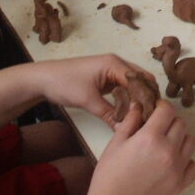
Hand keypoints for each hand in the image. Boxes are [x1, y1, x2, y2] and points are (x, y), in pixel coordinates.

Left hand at [36, 55, 155, 126]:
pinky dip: (130, 97)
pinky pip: (124, 87)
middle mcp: (116, 64)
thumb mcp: (88, 100)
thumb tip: (125, 130)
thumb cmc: (64, 83)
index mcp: (114, 64)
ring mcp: (112, 70)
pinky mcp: (106, 78)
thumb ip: (109, 114)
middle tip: (151, 116)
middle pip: (141, 79)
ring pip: (133, 83)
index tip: (152, 115)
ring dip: (138, 97)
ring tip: (144, 116)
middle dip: (147, 96)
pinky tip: (131, 111)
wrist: (43, 78)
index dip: (147, 97)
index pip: (140, 80)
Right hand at [83, 100, 194, 194]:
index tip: (155, 111)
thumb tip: (139, 105)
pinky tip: (173, 162)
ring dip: (180, 139)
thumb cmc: (109, 176)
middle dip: (169, 122)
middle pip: (181, 123)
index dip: (161, 107)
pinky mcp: (181, 185)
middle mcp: (168, 150)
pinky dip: (187, 161)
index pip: (168, 109)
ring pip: (190, 142)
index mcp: (150, 137)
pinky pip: (194, 165)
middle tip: (157, 129)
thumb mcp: (115, 143)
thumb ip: (130, 121)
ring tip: (165, 145)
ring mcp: (177, 169)